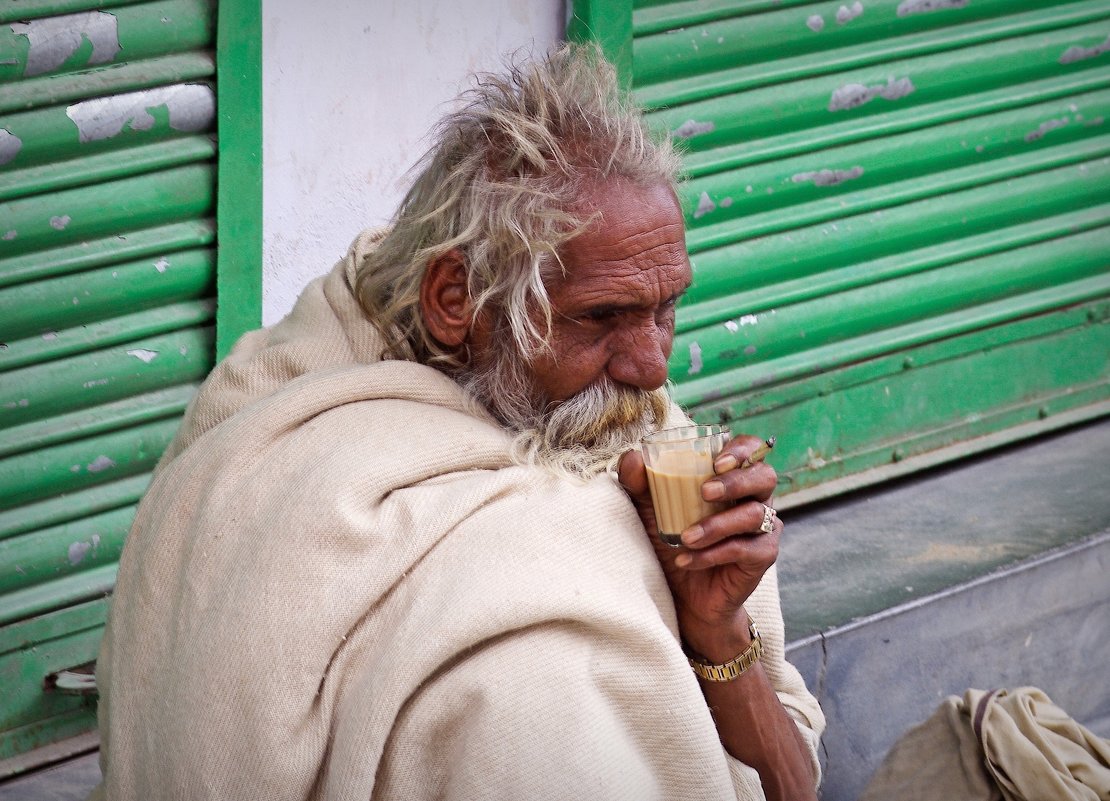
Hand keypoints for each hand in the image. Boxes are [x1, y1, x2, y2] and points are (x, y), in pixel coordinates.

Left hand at [618, 434, 780, 659]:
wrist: (683, 594)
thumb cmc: (673, 541)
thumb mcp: (651, 510)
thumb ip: (641, 482)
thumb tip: (635, 459)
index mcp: (732, 478)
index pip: (751, 449)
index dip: (742, 449)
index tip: (716, 461)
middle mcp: (754, 498)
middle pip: (764, 477)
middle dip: (736, 481)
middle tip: (705, 492)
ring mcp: (762, 528)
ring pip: (754, 515)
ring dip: (717, 525)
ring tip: (686, 538)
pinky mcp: (762, 557)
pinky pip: (745, 550)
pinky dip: (714, 554)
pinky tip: (689, 560)